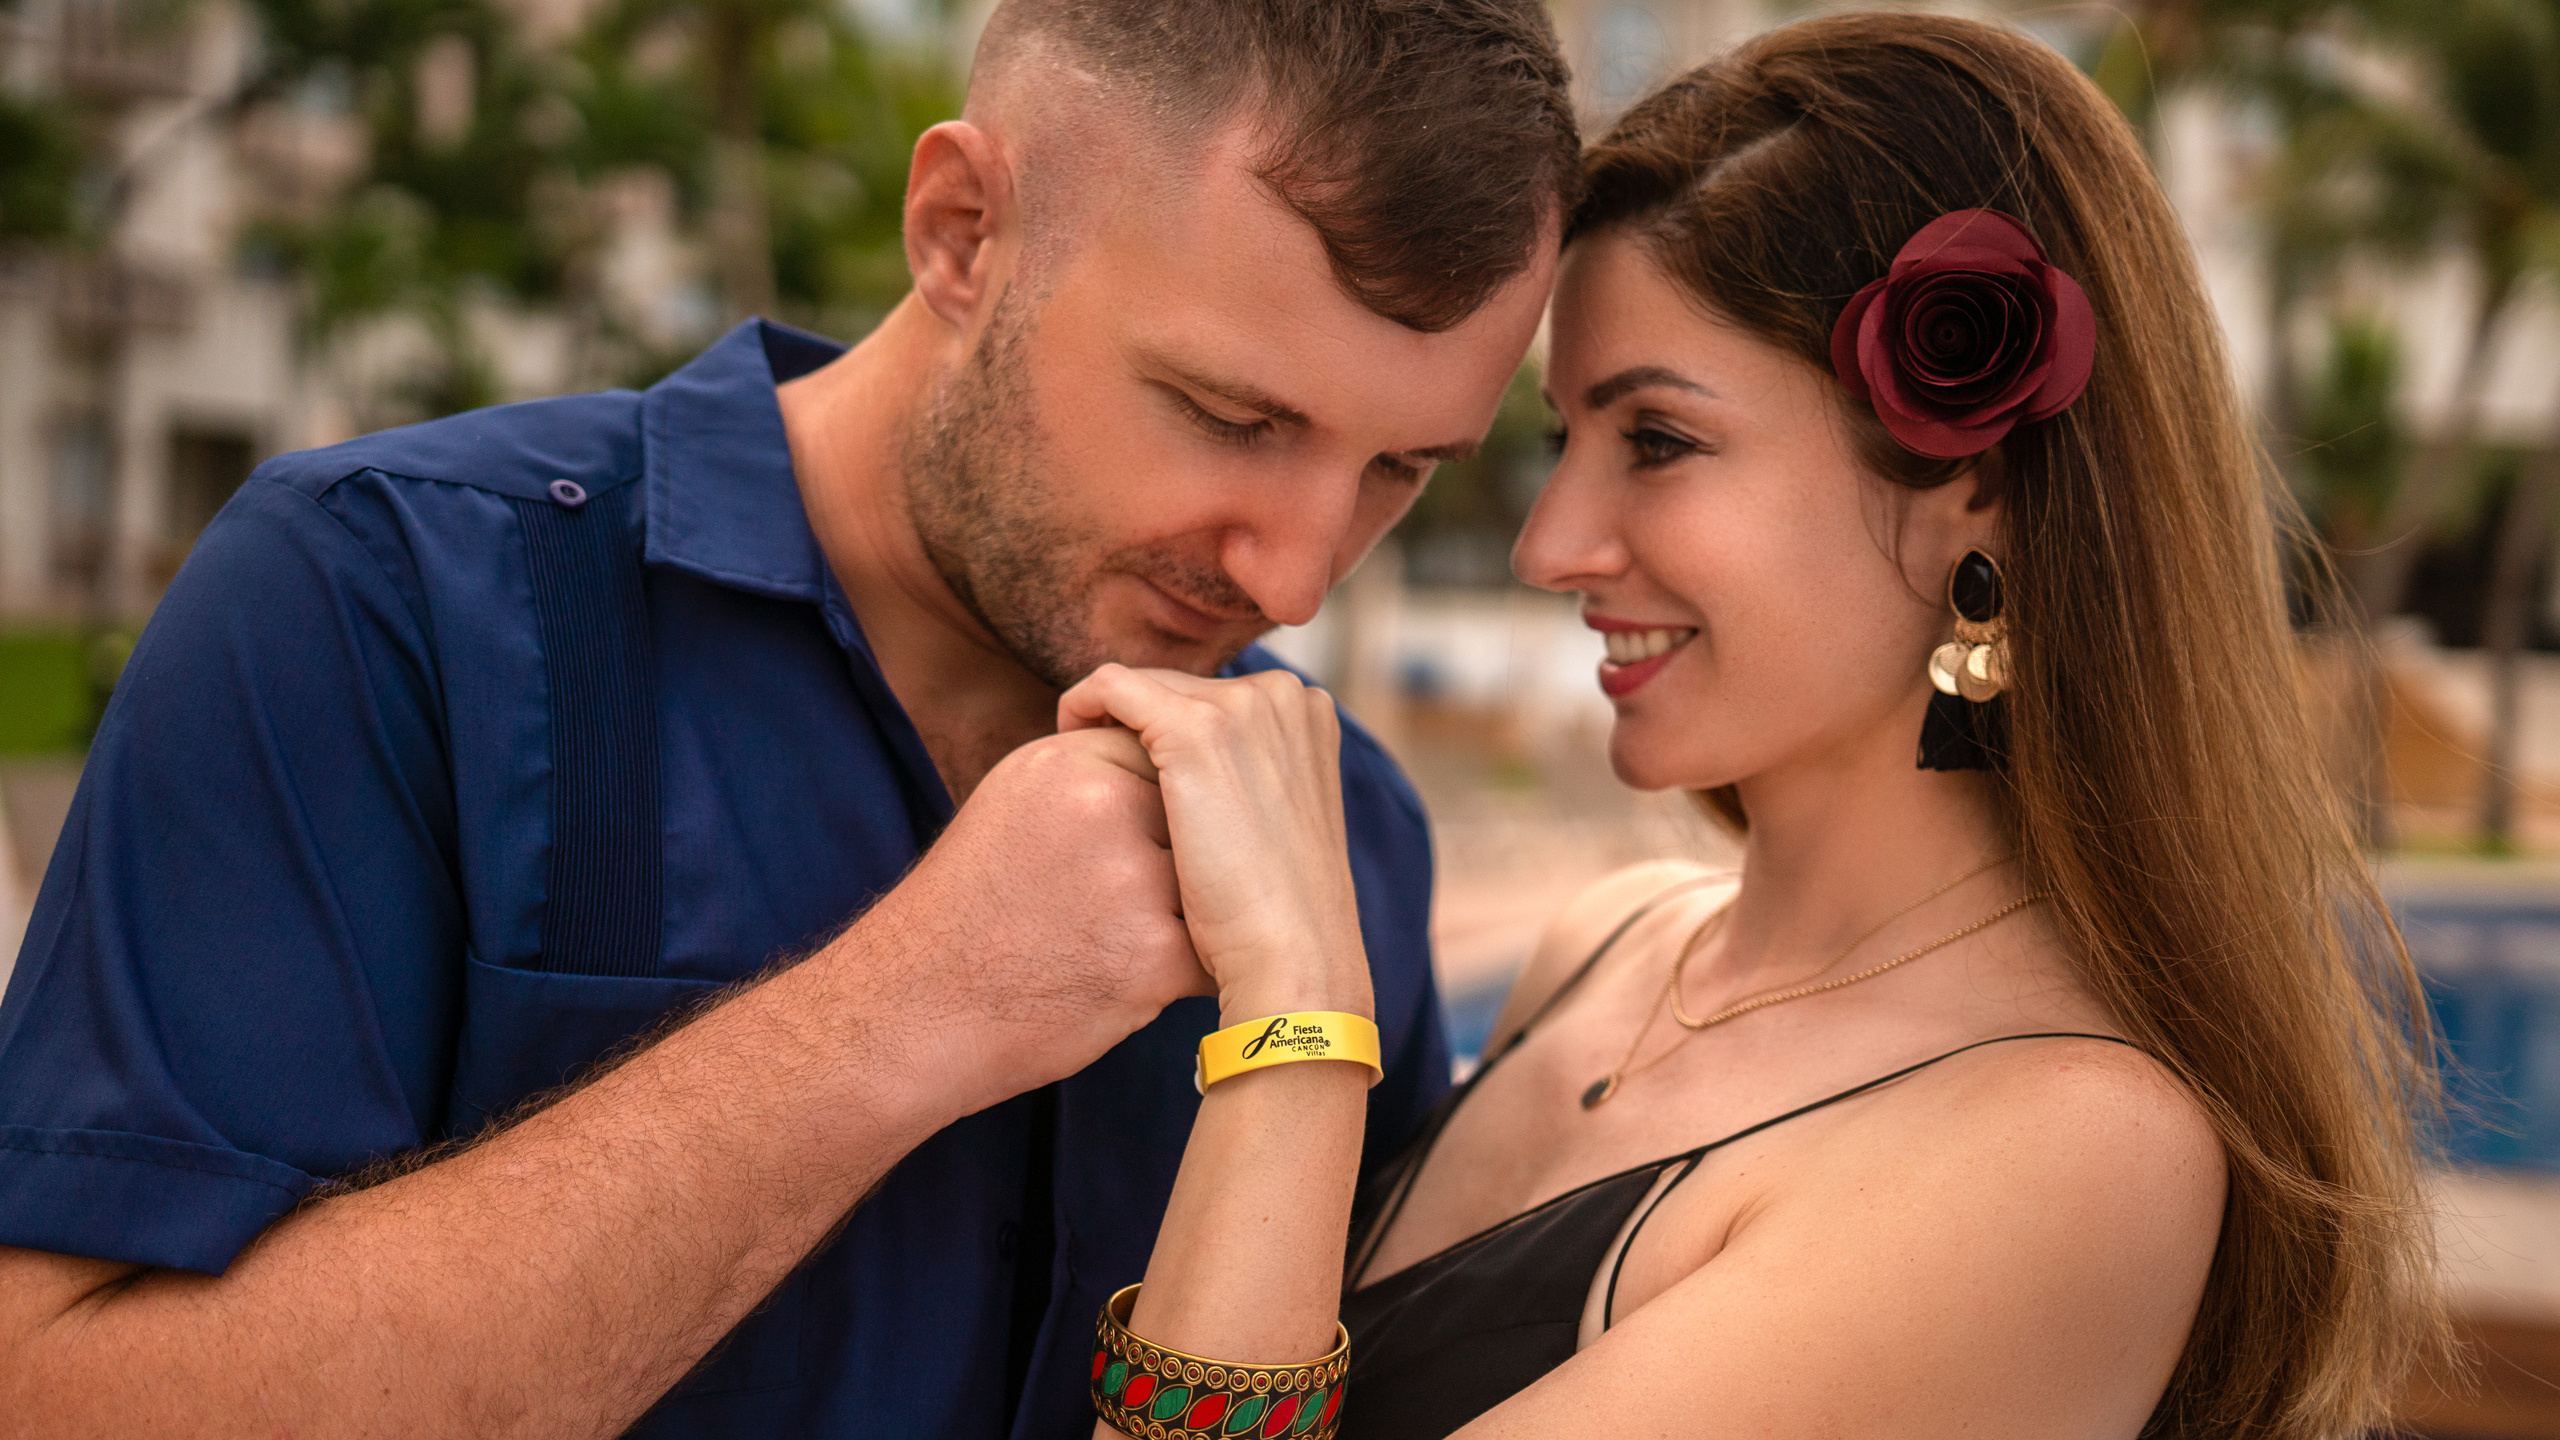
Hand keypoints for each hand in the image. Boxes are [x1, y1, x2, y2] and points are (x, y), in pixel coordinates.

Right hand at [850, 726, 1210, 1117]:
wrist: (910, 1011)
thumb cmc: (966, 912)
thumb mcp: (1013, 805)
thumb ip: (1088, 776)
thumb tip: (1165, 767)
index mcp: (1067, 760)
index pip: (1164, 760)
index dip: (1154, 814)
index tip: (1120, 851)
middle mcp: (1102, 805)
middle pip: (1193, 823)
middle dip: (1173, 864)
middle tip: (1115, 903)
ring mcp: (1133, 880)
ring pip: (1207, 889)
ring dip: (1179, 918)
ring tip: (1114, 942)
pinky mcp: (1153, 956)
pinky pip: (1209, 953)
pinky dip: (1178, 975)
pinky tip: (1125, 982)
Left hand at [1056, 665, 1371, 1026]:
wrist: (1290, 957)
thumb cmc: (1275, 914)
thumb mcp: (1276, 828)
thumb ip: (1252, 782)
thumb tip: (1201, 778)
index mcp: (1307, 712)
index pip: (1217, 696)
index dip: (1171, 731)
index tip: (1141, 771)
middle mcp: (1282, 694)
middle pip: (1180, 686)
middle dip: (1139, 724)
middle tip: (1103, 775)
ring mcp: (1242, 707)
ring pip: (1143, 684)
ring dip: (1109, 721)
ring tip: (1081, 768)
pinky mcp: (1194, 730)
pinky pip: (1110, 686)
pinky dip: (1082, 707)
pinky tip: (1066, 743)